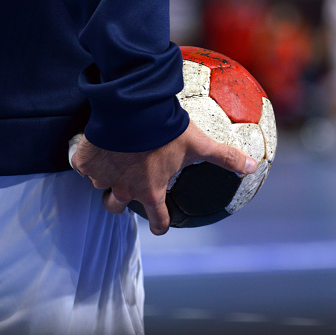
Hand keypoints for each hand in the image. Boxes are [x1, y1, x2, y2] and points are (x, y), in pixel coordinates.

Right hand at [71, 120, 257, 234]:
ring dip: (106, 178)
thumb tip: (253, 166)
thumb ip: (225, 157)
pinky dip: (88, 160)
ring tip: (113, 162)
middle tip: (129, 189)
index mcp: (151, 190)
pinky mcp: (86, 160)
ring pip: (100, 186)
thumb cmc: (169, 129)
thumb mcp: (200, 144)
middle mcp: (125, 189)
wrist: (135, 108)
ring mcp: (103, 176)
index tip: (161, 226)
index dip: (160, 225)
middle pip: (116, 208)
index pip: (157, 218)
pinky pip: (82, 166)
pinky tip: (96, 147)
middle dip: (122, 202)